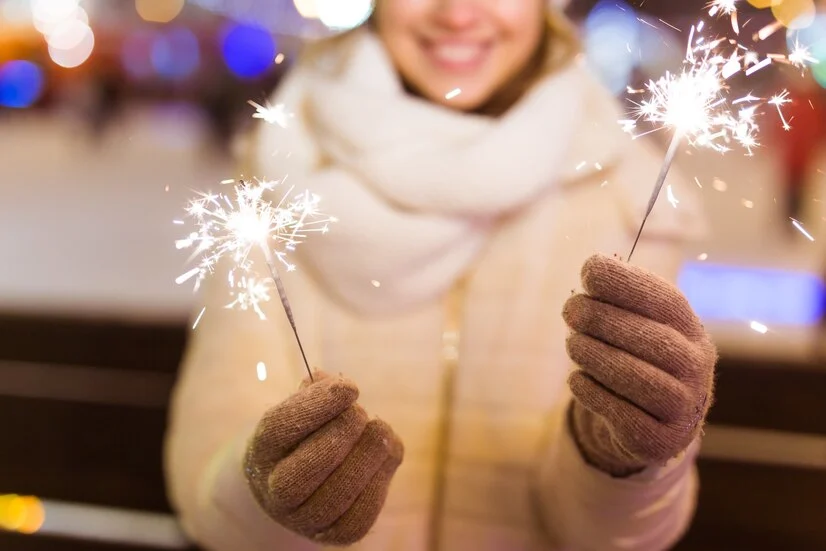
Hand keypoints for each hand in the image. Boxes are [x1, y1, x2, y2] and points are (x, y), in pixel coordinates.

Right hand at [244, 371, 403, 544]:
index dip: (318, 404)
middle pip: (312, 462)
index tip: (350, 388)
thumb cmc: (303, 435)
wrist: (294, 488)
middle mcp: (276, 491)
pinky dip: (383, 475)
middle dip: (346, 430)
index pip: (282, 426)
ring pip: (341, 490)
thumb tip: (335, 381)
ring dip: (370, 452)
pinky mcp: (337, 534)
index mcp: (261, 451)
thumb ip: (316, 390)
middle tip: (360, 412)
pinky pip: (364, 509)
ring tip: (379, 429)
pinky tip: (388, 452)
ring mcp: (305, 518)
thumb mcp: (300, 409)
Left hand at [562, 254, 716, 475]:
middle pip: (653, 340)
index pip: (666, 301)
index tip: (590, 270)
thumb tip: (593, 267)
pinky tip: (576, 379)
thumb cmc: (634, 357)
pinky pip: (624, 415)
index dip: (628, 283)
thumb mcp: (632, 323)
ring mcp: (682, 407)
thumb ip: (617, 297)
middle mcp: (696, 367)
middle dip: (605, 320)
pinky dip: (594, 393)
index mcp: (691, 330)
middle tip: (571, 311)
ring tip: (572, 344)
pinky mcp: (660, 440)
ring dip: (598, 356)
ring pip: (639, 379)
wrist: (648, 422)